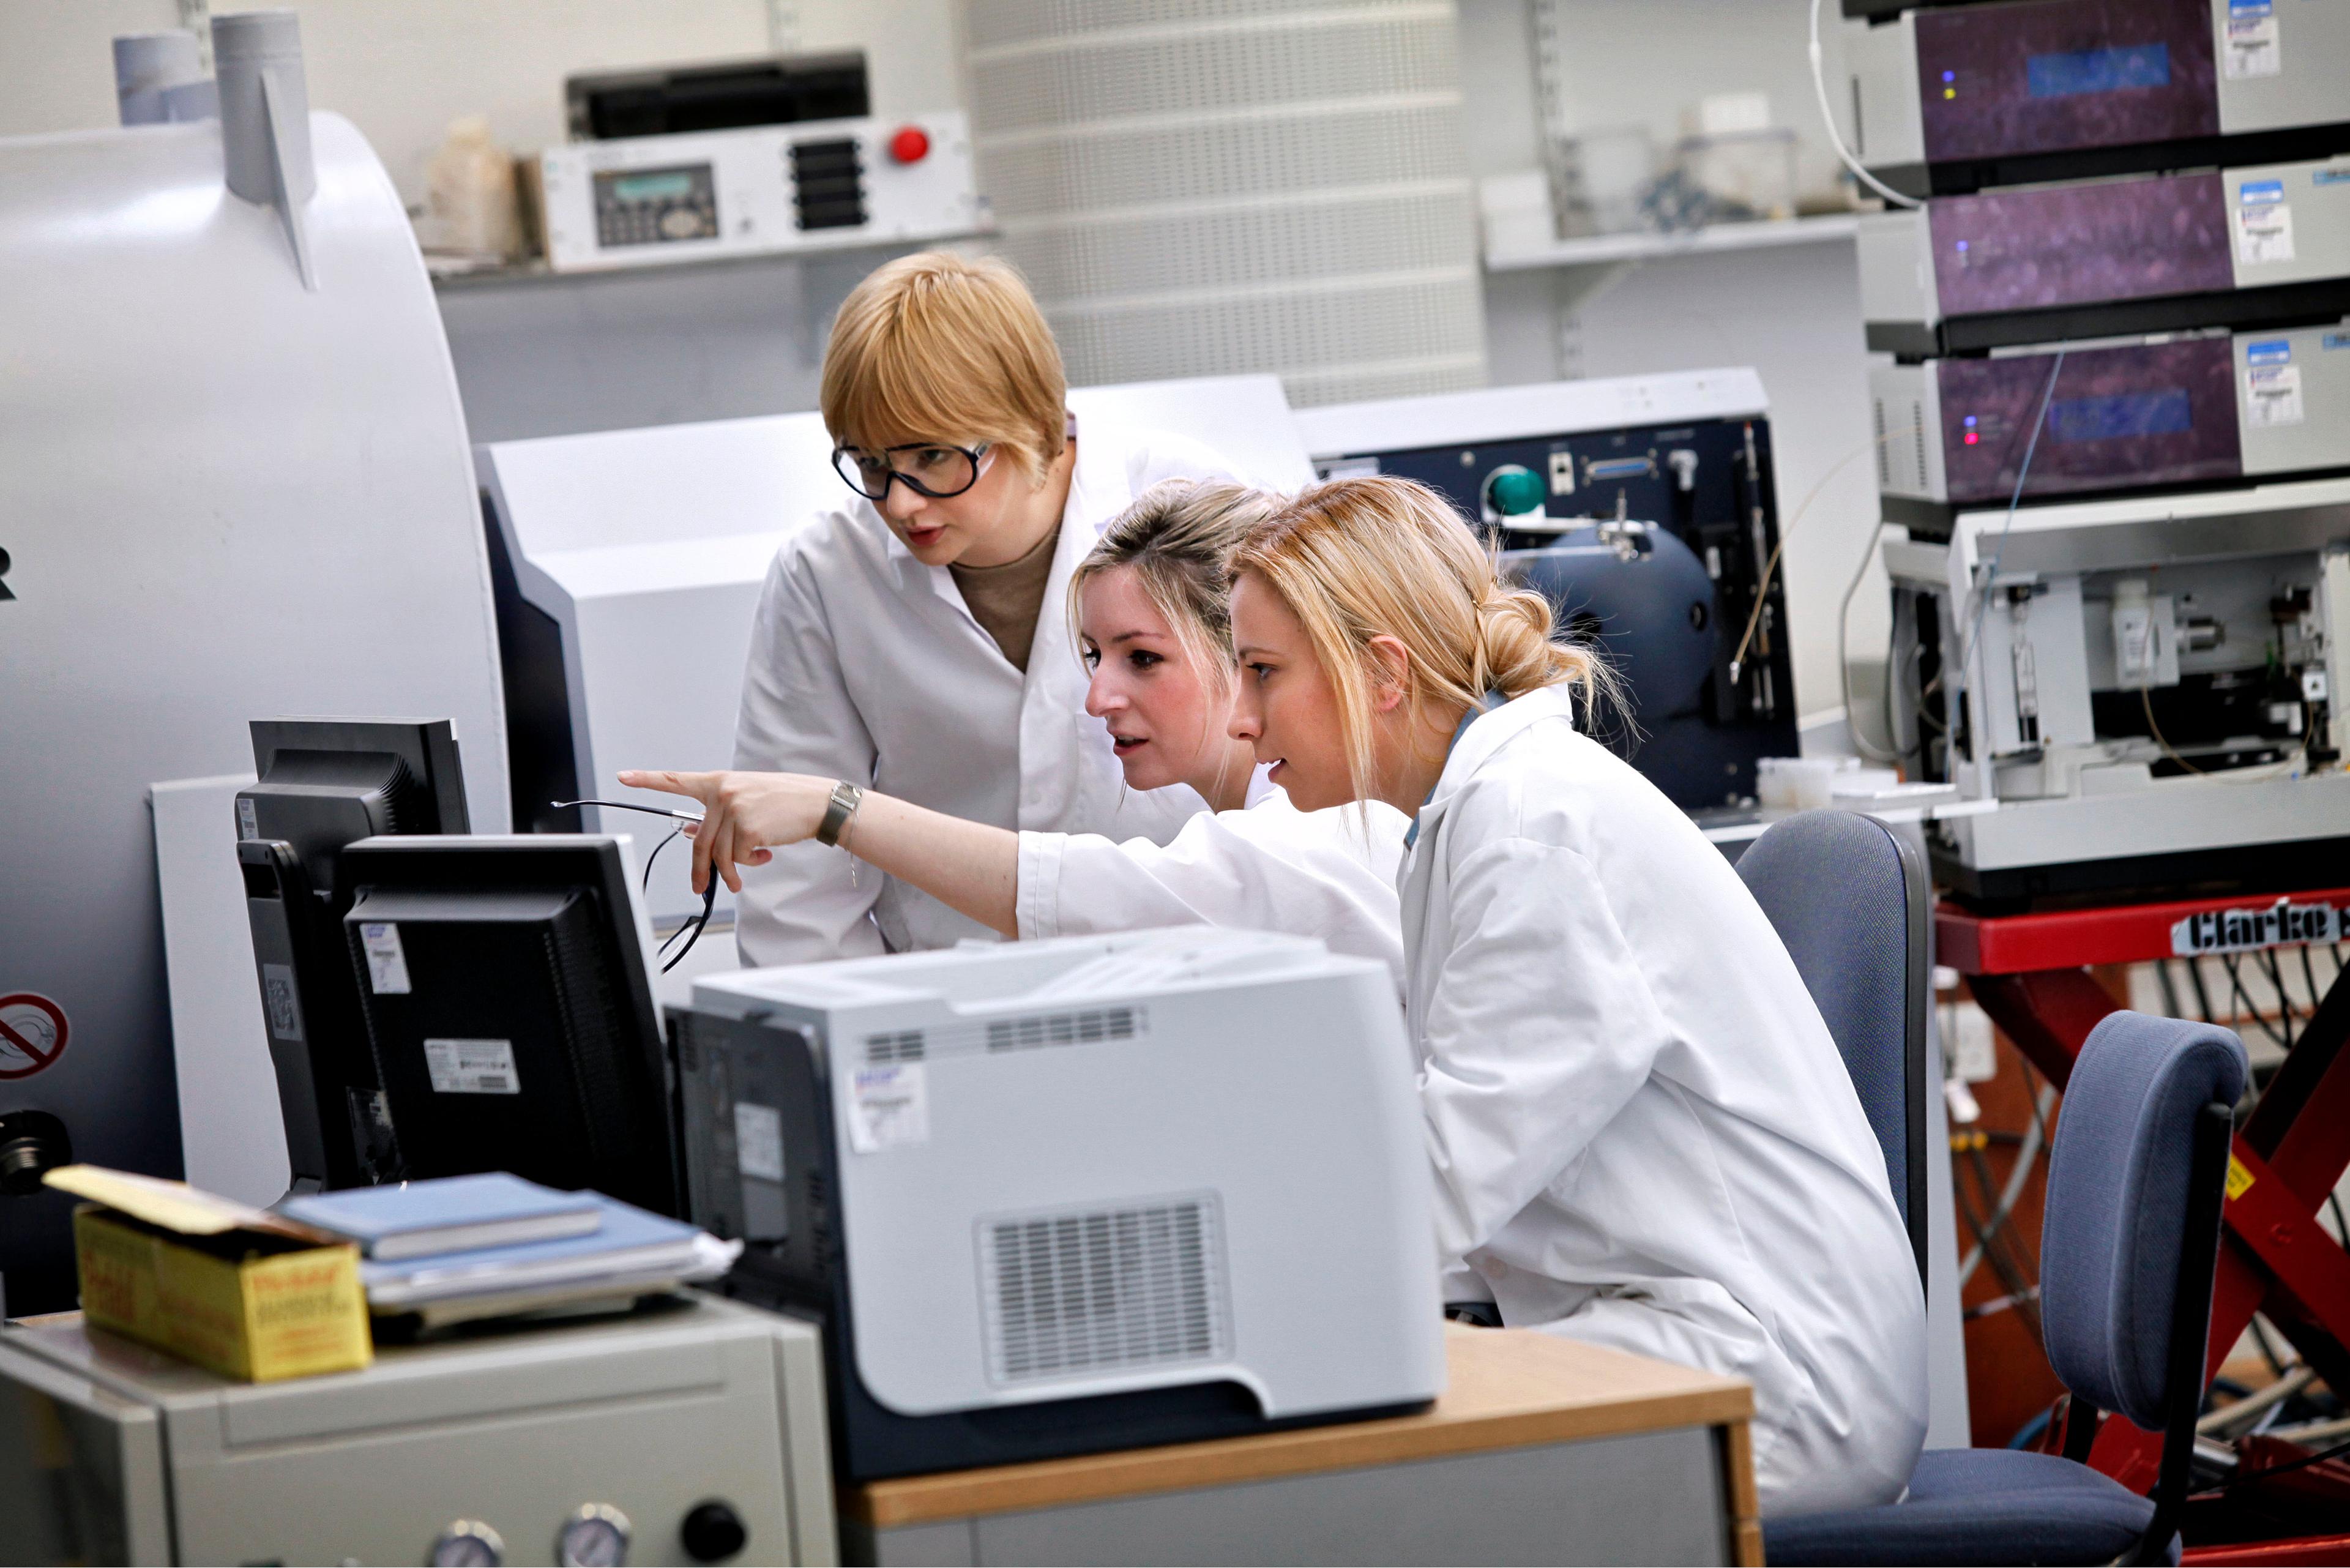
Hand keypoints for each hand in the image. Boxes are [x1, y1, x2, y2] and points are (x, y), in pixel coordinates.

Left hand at [615, 770, 833, 894]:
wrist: (818, 803)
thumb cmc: (785, 801)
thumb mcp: (747, 799)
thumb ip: (718, 814)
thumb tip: (689, 832)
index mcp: (719, 782)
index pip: (677, 780)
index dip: (647, 779)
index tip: (623, 776)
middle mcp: (723, 793)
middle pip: (699, 840)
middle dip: (699, 870)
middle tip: (699, 887)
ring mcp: (734, 810)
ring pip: (720, 854)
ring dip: (731, 871)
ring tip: (745, 874)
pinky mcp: (748, 829)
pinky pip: (739, 858)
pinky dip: (750, 864)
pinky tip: (765, 855)